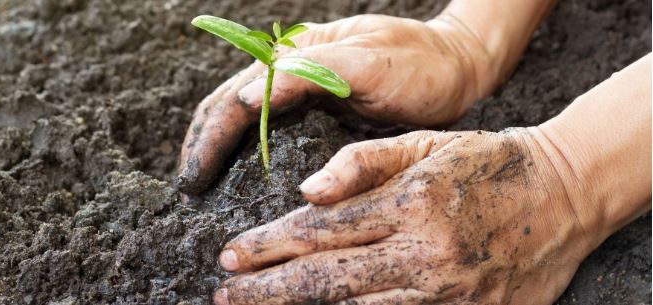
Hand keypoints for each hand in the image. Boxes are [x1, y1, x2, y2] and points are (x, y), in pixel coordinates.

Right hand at [177, 14, 495, 192]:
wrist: (456, 66)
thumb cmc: (419, 63)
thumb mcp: (368, 62)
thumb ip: (309, 72)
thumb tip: (245, 98)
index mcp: (296, 54)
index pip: (235, 98)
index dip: (210, 138)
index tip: (194, 178)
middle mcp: (290, 67)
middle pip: (227, 105)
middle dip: (202, 145)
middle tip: (188, 189)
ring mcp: (300, 86)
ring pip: (241, 115)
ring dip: (215, 147)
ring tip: (198, 181)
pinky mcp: (314, 105)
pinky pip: (266, 126)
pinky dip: (242, 148)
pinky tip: (235, 170)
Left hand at [213, 129, 599, 304]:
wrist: (562, 197)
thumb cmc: (486, 162)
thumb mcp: (425, 144)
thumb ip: (363, 164)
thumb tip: (307, 191)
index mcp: (410, 204)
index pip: (321, 230)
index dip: (269, 245)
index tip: (229, 256)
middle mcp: (424, 254)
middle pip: (327, 280)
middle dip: (268, 290)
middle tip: (225, 297)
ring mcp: (446, 293)